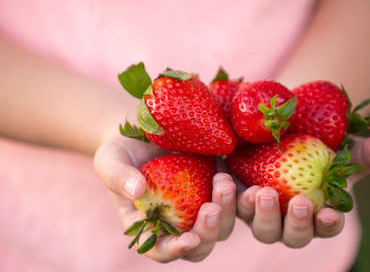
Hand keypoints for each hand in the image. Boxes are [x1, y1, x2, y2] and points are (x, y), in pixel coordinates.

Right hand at [93, 134, 235, 261]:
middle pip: (200, 245)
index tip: (189, 240)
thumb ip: (118, 176)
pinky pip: (236, 201)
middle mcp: (178, 222)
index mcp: (149, 225)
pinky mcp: (217, 187)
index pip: (161, 249)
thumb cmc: (123, 149)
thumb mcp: (110, 159)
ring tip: (223, 181)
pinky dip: (243, 197)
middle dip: (208, 232)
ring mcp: (200, 205)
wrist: (147, 129)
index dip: (175, 250)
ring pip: (222, 225)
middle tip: (210, 207)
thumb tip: (137, 191)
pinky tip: (247, 182)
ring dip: (227, 211)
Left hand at [235, 135, 369, 247]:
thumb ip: (360, 151)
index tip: (330, 213)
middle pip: (291, 236)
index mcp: (316, 213)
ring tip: (259, 191)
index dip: (328, 224)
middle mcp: (288, 221)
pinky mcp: (236, 202)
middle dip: (295, 224)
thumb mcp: (337, 147)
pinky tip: (226, 181)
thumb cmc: (313, 147)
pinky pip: (230, 211)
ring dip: (260, 214)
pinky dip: (228, 201)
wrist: (276, 135)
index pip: (327, 227)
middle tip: (297, 202)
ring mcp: (260, 214)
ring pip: (260, 228)